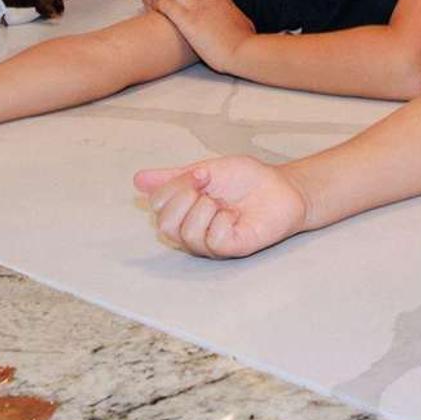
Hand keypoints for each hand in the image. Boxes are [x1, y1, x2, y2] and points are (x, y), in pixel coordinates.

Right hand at [133, 157, 306, 257]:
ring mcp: (211, 243)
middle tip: (208, 186)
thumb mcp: (205, 170)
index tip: (201, 174)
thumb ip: (173, 178)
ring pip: (186, 234)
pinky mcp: (231, 249)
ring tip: (222, 203)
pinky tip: (235, 215)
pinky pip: (213, 240)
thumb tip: (137, 179)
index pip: (157, 206)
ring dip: (203, 209)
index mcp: (183, 210)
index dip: (174, 186)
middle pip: (164, 225)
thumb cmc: (247, 180)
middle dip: (184, 197)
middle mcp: (192, 231)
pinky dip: (222, 221)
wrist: (282, 186)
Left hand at [153, 0, 252, 71]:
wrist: (243, 51)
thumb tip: (242, 23)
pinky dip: (158, 4)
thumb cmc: (245, 42)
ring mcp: (197, 8)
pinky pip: (166, 4)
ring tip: (156, 0)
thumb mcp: (243, 23)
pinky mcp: (187, 21)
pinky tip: (155, 10)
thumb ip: (236, 17)